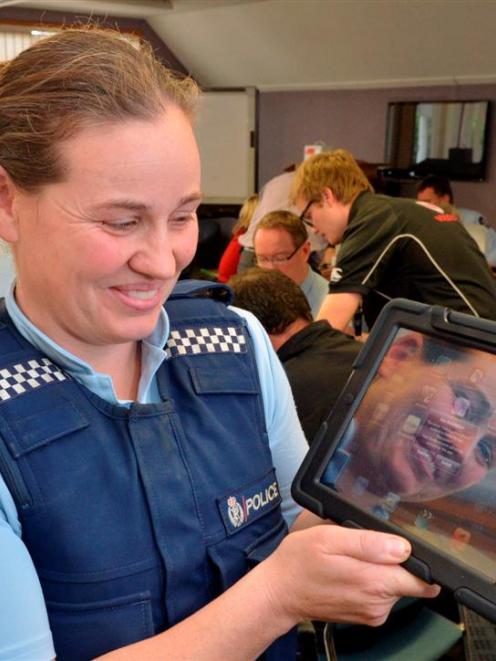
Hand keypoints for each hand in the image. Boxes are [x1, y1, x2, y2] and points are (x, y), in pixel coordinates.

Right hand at [259, 525, 439, 628]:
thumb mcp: (329, 538)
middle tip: (361, 547)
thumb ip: (368, 543)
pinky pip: (381, 593)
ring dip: (380, 569)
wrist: (279, 593)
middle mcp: (378, 603)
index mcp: (373, 582)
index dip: (420, 560)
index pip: (423, 579)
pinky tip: (349, 571)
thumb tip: (402, 547)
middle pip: (409, 578)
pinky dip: (371, 580)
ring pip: (395, 584)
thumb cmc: (298, 563)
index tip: (401, 547)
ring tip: (351, 558)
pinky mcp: (366, 615)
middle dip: (393, 560)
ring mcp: (372, 612)